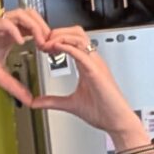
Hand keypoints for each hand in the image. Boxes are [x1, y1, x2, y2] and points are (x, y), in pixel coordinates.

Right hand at [0, 12, 54, 114]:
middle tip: (51, 46)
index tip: (53, 51)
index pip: (33, 28)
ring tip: (40, 42)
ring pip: (21, 14)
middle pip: (31, 16)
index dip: (46, 36)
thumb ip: (15, 86)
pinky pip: (4, 22)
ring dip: (34, 27)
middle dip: (45, 28)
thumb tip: (29, 100)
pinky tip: (20, 41)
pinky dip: (15, 30)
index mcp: (9, 36)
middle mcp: (4, 28)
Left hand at [23, 25, 144, 142]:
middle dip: (57, 32)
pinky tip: (57, 48)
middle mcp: (92, 61)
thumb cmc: (103, 112)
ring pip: (79, 37)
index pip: (73, 41)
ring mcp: (95, 64)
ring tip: (48, 44)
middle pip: (75, 32)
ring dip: (61, 37)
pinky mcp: (96, 72)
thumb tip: (36, 102)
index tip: (43, 46)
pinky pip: (81, 53)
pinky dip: (68, 47)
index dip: (57, 38)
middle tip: (43, 42)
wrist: (117, 122)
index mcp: (87, 65)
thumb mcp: (70, 104)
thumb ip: (53, 101)